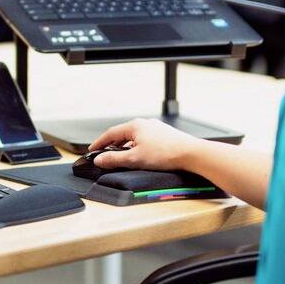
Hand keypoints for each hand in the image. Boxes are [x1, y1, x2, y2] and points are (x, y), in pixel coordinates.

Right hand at [88, 118, 203, 171]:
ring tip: (122, 157)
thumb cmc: (166, 154)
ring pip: (135, 137)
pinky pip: (145, 140)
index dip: (100, 143)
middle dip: (112, 145)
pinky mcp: (164, 135)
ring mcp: (156, 128)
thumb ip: (114, 159)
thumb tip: (100, 160)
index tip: (92, 150)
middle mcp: (145, 123)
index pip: (111, 133)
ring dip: (125, 147)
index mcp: (135, 125)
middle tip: (105, 155)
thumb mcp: (134, 159)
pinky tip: (140, 156)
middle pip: (122, 134)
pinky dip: (137, 147)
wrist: (191, 154)